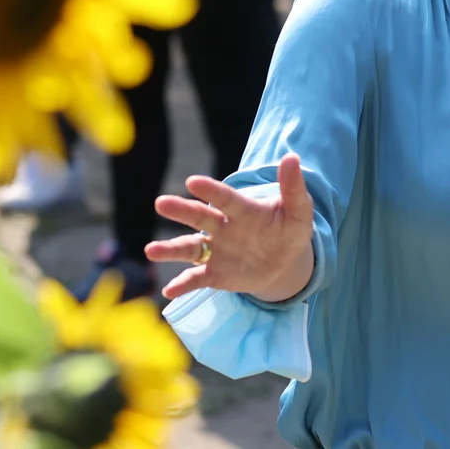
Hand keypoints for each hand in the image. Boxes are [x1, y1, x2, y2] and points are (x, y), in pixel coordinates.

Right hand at [146, 153, 315, 300]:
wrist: (283, 262)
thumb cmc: (288, 230)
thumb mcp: (298, 211)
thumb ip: (293, 188)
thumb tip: (292, 158)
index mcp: (242, 210)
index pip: (225, 199)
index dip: (211, 191)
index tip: (193, 182)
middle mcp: (223, 227)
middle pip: (199, 217)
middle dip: (181, 210)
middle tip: (160, 203)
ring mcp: (216, 250)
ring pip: (189, 248)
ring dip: (170, 250)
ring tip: (151, 250)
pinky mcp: (214, 273)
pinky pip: (196, 278)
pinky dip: (183, 285)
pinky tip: (169, 292)